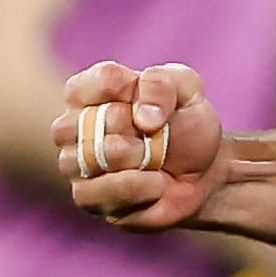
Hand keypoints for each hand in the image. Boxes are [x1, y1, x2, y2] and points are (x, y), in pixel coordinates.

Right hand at [52, 61, 225, 230]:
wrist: (202, 172)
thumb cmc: (186, 123)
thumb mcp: (187, 89)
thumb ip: (162, 83)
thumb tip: (143, 117)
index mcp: (90, 89)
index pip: (100, 79)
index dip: (135, 90)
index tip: (157, 101)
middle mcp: (73, 125)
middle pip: (91, 120)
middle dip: (137, 128)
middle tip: (156, 133)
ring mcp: (75, 163)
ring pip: (92, 156)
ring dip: (138, 157)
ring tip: (155, 158)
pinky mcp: (87, 197)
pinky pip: (99, 191)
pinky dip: (138, 186)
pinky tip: (155, 183)